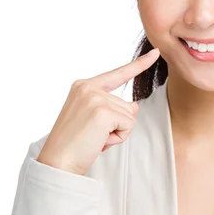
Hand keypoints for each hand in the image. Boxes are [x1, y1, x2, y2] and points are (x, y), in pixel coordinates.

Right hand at [36, 47, 159, 175]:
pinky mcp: (103, 111)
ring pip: (129, 117)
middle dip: (116, 125)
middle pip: (126, 105)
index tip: (155, 52)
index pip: (117, 74)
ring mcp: (95, 98)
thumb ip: (113, 108)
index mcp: (83, 86)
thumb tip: (135, 106)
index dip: (139, 65)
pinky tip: (99, 141)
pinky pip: (129, 126)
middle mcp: (88, 87)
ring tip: (94, 138)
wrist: (57, 161)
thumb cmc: (74, 144)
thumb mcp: (93, 121)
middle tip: (92, 135)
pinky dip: (118, 138)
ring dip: (116, 133)